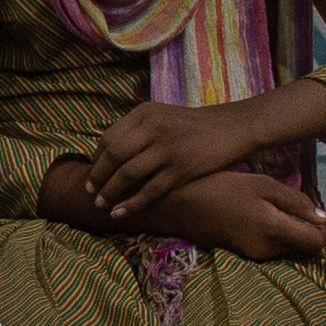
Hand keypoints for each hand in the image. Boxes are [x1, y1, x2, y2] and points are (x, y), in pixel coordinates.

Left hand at [78, 99, 268, 219]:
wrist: (234, 127)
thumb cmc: (195, 126)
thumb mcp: (163, 117)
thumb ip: (138, 131)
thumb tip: (108, 156)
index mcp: (145, 113)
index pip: (108, 138)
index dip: (96, 159)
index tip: (92, 175)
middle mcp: (153, 127)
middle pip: (113, 156)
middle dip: (98, 177)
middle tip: (91, 193)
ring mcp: (168, 148)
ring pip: (128, 174)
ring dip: (111, 193)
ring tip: (102, 205)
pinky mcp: (182, 168)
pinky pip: (150, 190)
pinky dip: (132, 204)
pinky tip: (121, 212)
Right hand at [146, 168, 325, 261]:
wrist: (179, 205)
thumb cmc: (221, 187)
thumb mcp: (261, 185)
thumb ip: (295, 202)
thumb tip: (324, 219)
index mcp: (275, 231)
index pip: (316, 244)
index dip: (320, 229)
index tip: (311, 212)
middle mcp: (267, 250)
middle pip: (302, 247)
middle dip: (303, 229)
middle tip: (288, 204)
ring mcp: (254, 255)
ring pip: (286, 247)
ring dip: (286, 231)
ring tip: (268, 206)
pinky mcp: (243, 254)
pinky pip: (270, 247)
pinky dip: (271, 234)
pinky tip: (254, 214)